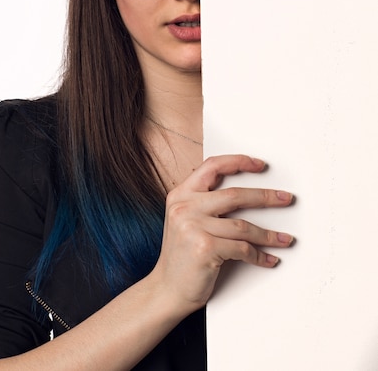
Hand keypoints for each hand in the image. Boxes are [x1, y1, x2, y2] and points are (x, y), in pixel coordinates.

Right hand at [152, 154, 293, 316]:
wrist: (167, 290)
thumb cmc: (182, 257)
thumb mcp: (186, 221)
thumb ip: (206, 203)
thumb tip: (247, 194)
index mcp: (181, 195)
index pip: (212, 166)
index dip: (238, 162)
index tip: (260, 165)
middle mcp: (184, 207)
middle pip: (234, 195)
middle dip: (265, 197)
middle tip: (285, 199)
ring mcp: (193, 227)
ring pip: (243, 225)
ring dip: (268, 234)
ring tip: (284, 239)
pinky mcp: (205, 248)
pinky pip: (242, 248)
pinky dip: (260, 255)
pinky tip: (269, 258)